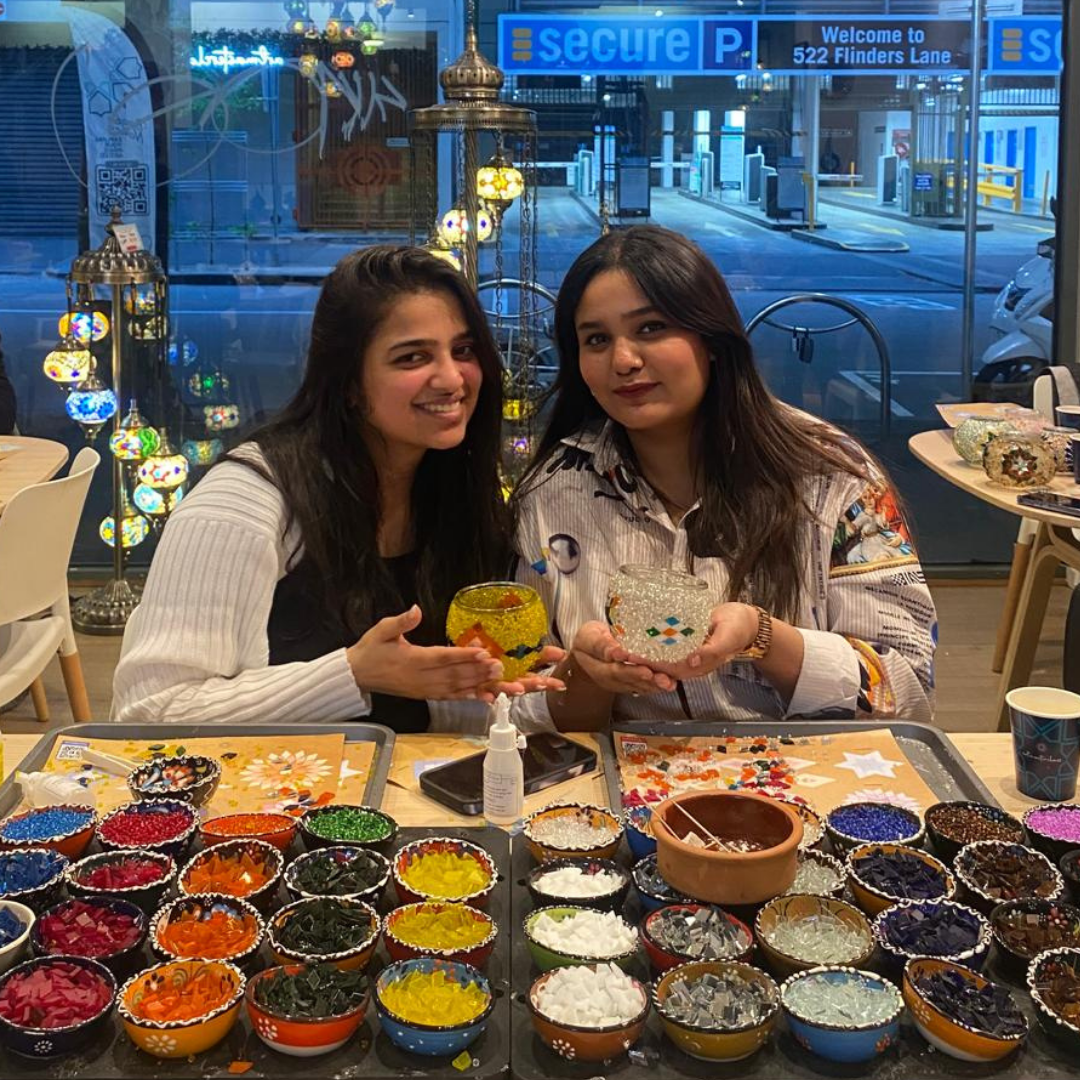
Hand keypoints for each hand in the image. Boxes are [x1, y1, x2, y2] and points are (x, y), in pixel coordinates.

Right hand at [346, 605, 504, 700]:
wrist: (357, 675)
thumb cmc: (371, 650)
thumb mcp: (381, 630)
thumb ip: (400, 622)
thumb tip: (415, 610)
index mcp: (412, 660)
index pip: (442, 657)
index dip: (463, 655)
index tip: (483, 653)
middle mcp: (421, 678)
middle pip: (455, 675)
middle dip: (479, 671)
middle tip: (500, 667)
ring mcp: (424, 689)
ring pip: (456, 688)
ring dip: (479, 685)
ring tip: (500, 682)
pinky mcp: (426, 695)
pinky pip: (450, 697)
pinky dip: (469, 697)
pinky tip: (486, 697)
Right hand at [570, 621, 676, 694]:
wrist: (587, 648)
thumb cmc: (588, 638)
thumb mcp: (589, 636)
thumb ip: (601, 644)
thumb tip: (616, 652)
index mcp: (598, 668)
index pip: (615, 671)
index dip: (632, 671)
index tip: (646, 670)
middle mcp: (610, 680)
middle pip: (631, 681)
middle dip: (649, 681)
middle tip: (664, 679)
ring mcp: (620, 683)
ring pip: (639, 686)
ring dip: (656, 685)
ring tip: (670, 683)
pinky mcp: (629, 682)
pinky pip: (642, 685)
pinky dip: (656, 684)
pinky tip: (669, 682)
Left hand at [627, 603, 758, 680]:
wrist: (746, 622)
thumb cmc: (738, 628)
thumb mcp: (728, 638)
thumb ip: (711, 651)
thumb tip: (692, 662)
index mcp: (699, 665)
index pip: (669, 668)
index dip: (649, 664)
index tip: (631, 656)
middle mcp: (690, 662)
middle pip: (661, 666)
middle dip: (640, 661)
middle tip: (619, 651)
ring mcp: (687, 654)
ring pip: (661, 658)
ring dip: (643, 654)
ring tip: (622, 645)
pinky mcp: (686, 643)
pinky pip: (666, 647)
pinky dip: (652, 644)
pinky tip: (638, 637)